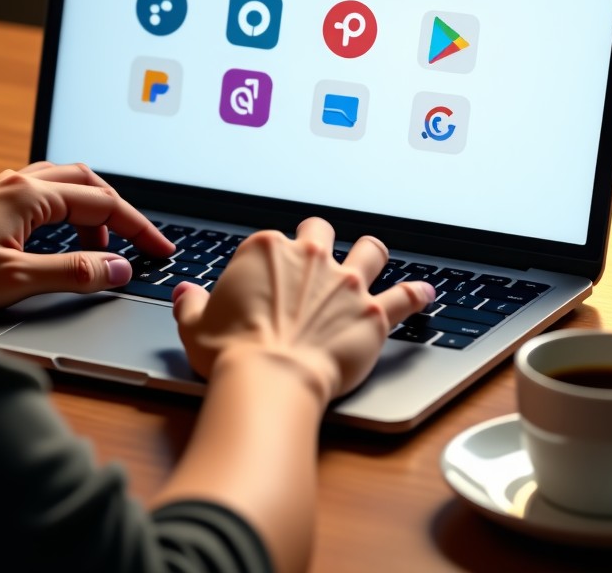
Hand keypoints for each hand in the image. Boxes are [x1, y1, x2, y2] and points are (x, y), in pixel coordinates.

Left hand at [0, 162, 172, 307]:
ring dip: (88, 211)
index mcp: (29, 194)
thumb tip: (119, 268)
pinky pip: (37, 196)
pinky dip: (61, 215)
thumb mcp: (16, 280)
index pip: (102, 203)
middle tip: (137, 242)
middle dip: (117, 211)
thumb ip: (73, 273)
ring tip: (98, 249)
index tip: (161, 249)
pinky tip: (55, 243)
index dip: (138, 227)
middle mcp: (15, 183)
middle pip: (86, 181)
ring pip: (60, 184)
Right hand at [171, 217, 435, 404]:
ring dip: (371, 254)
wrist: (270, 379)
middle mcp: (311, 257)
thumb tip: (186, 294)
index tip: (268, 280)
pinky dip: (416, 294)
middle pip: (321, 231)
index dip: (271, 261)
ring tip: (373, 256)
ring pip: (369, 251)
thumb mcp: (196, 326)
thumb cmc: (232, 353)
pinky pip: (404, 296)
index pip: (273, 242)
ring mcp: (345, 282)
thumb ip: (192, 304)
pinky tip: (426, 292)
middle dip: (320, 240)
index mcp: (267, 250)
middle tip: (317, 257)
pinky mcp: (372, 313)